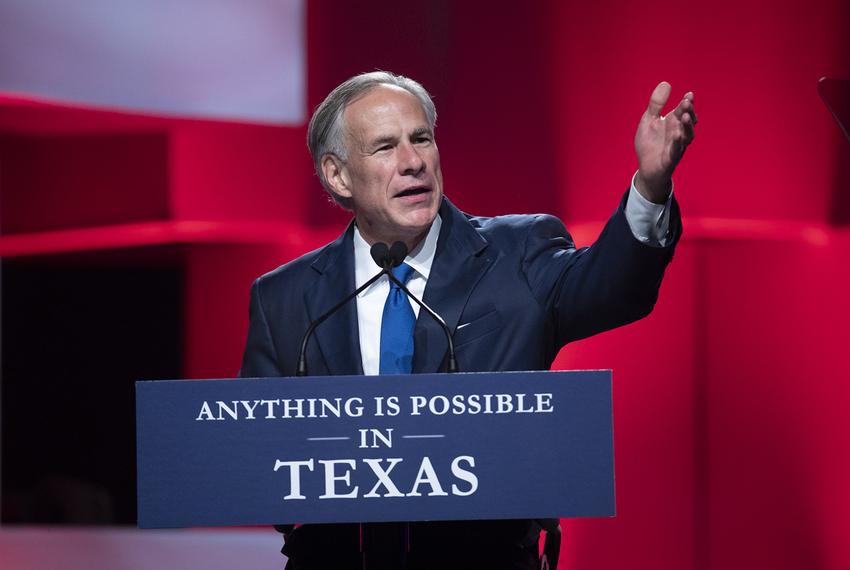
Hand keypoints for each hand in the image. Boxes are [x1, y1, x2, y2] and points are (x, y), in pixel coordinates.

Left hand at [634, 82, 696, 202]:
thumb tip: (666, 83)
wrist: (646, 167)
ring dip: (687, 126)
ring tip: (685, 117)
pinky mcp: (671, 158)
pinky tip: (677, 135)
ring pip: (687, 135)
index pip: (683, 110)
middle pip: (687, 121)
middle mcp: (678, 132)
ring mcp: (677, 145)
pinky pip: (676, 150)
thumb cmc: (650, 143)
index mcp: (673, 122)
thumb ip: (656, 104)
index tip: (689, 95)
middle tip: (687, 103)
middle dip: (688, 112)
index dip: (687, 103)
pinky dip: (677, 143)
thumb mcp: (649, 120)